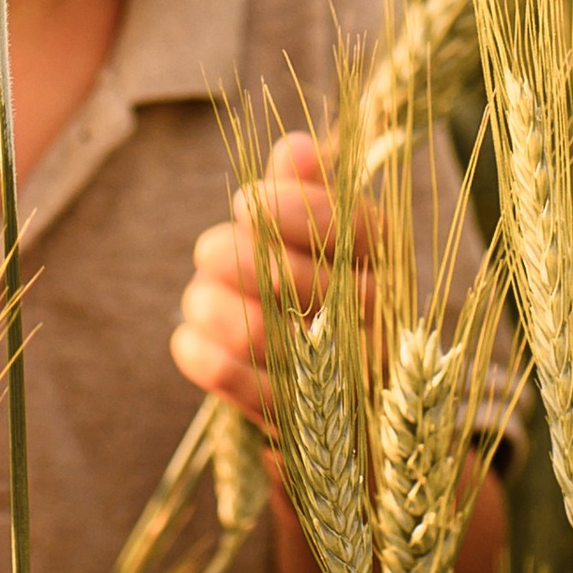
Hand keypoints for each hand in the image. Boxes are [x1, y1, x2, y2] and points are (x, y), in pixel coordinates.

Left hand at [171, 131, 379, 435]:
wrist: (333, 397)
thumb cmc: (313, 288)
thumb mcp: (315, 234)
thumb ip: (303, 188)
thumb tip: (295, 147)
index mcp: (385, 259)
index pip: (351, 227)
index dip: (293, 210)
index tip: (245, 202)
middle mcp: (377, 318)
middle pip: (304, 283)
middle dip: (238, 259)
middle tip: (206, 250)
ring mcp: (345, 377)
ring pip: (267, 335)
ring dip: (214, 308)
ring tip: (196, 298)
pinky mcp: (308, 425)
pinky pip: (249, 392)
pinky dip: (207, 361)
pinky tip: (187, 341)